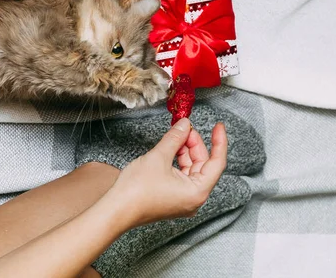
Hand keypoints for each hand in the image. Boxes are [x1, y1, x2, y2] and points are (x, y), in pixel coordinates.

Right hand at [106, 118, 227, 227]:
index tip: (219, 127)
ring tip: (176, 136)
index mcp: (197, 192)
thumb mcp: (159, 156)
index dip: (219, 142)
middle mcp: (194, 199)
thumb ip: (175, 138)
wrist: (116, 210)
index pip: (217, 162)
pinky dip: (178, 161)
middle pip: (203, 165)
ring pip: (192, 169)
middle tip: (185, 128)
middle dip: (195, 144)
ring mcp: (183, 200)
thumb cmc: (136, 191)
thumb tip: (184, 125)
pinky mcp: (173, 199)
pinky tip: (171, 149)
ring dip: (185, 151)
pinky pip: (182, 176)